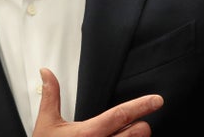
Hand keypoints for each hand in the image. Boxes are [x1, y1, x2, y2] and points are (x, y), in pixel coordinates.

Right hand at [32, 68, 163, 136]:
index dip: (142, 106)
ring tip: (127, 135)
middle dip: (141, 125)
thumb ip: (51, 96)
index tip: (157, 100)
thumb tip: (46, 72)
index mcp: (87, 134)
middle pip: (136, 133)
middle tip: (140, 122)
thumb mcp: (46, 123)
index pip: (121, 115)